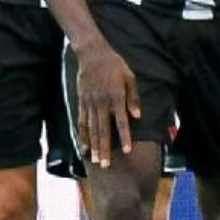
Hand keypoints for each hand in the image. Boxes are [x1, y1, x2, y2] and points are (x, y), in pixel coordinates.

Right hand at [76, 41, 139, 166]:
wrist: (93, 54)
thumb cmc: (115, 65)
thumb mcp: (129, 77)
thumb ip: (133, 98)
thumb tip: (137, 116)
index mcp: (116, 97)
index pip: (121, 121)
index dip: (124, 137)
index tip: (127, 151)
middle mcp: (102, 102)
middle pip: (103, 130)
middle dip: (104, 148)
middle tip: (105, 165)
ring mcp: (90, 103)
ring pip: (91, 128)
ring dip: (93, 145)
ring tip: (94, 160)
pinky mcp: (81, 102)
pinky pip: (82, 121)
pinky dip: (82, 134)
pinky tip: (83, 145)